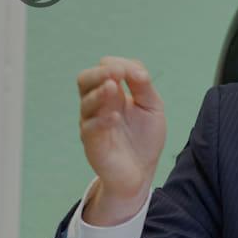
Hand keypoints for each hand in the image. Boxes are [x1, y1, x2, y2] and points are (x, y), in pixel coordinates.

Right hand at [77, 56, 165, 224]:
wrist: (140, 172)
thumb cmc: (144, 137)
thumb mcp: (151, 106)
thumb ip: (144, 87)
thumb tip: (136, 70)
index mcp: (112, 92)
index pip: (106, 68)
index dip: (120, 65)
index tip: (138, 75)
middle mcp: (97, 104)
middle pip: (85, 79)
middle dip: (100, 72)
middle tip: (117, 73)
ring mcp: (92, 122)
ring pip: (86, 102)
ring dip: (100, 93)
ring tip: (113, 87)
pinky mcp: (92, 142)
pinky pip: (90, 127)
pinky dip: (101, 120)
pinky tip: (114, 117)